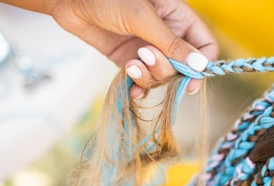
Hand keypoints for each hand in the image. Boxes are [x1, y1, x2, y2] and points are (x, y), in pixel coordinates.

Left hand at [49, 0, 218, 97]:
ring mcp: (148, 48)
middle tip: (144, 56)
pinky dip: (140, 87)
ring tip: (131, 65)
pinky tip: (132, 88)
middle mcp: (166, 34)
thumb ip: (172, 44)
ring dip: (149, 77)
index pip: (205, 45)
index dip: (202, 65)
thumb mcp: (142, 18)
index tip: (190, 82)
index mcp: (177, 16)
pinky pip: (144, 81)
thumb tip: (201, 66)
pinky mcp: (130, 60)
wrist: (69, 0)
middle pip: (183, 66)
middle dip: (166, 69)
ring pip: (163, 76)